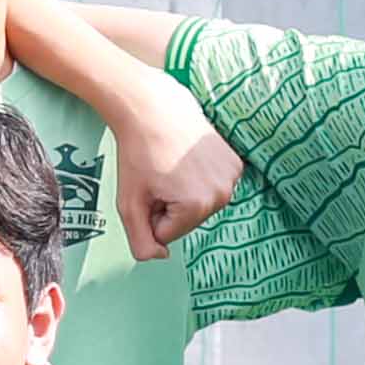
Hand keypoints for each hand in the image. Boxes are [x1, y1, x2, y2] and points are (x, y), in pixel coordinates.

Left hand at [116, 74, 244, 260]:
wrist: (154, 108)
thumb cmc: (138, 153)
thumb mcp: (129, 203)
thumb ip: (140, 241)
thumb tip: (160, 257)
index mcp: (198, 206)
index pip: (166, 236)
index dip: (150, 215)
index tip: (148, 188)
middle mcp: (223, 194)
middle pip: (186, 222)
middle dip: (168, 206)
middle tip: (158, 176)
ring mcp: (233, 177)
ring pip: (198, 206)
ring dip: (181, 194)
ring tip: (172, 167)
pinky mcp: (236, 164)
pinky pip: (210, 188)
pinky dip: (196, 180)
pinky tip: (187, 160)